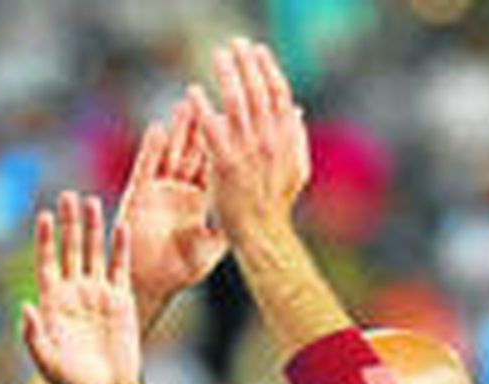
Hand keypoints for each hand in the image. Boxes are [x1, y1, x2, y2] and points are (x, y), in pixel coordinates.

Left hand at [21, 192, 139, 383]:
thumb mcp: (46, 361)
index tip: (45, 216)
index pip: (47, 263)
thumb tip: (23, 308)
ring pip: (94, 254)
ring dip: (93, 229)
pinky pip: (120, 269)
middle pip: (70, 250)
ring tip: (90, 202)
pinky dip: (120, 249)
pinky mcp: (120, 301)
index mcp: (52, 304)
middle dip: (69, 225)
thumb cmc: (71, 382)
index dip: (45, 240)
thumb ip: (33, 335)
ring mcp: (97, 295)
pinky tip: (120, 227)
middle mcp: (74, 294)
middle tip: (68, 196)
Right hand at [117, 99, 226, 329]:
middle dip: (202, 123)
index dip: (223, 139)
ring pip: (170, 154)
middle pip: (192, 150)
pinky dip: (152, 150)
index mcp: (198, 199)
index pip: (213, 162)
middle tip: (213, 97)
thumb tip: (253, 206)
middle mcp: (178, 191)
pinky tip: (157, 130)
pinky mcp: (139, 199)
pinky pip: (146, 170)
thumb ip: (229, 222)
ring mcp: (158, 192)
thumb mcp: (211, 245)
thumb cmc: (179, 271)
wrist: (151, 286)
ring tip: (186, 102)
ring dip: (178, 129)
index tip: (236, 113)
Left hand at [191, 38, 309, 241]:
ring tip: (218, 57)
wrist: (262, 235)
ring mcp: (248, 151)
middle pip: (258, 91)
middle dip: (247, 64)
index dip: (268, 70)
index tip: (259, 50)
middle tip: (235, 43)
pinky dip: (203, 108)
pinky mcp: (226, 164)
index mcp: (286, 138)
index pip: (278, 94)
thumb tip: (296, 109)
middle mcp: (269, 140)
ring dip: (228, 75)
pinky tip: (193, 92)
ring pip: (238, 102)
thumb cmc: (275, 206)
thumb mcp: (295, 170)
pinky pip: (212, 129)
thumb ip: (296, 138)